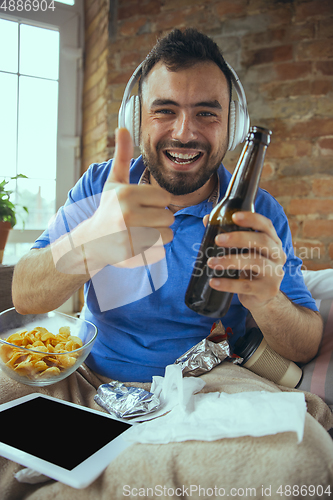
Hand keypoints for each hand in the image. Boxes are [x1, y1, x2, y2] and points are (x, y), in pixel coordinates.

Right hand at [79, 128, 173, 269]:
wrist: (90, 242)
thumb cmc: (107, 209)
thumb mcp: (114, 182)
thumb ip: (122, 156)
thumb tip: (122, 127)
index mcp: (126, 194)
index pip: (166, 199)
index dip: (157, 204)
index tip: (142, 206)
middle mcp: (126, 214)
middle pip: (169, 218)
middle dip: (159, 221)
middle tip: (140, 222)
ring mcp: (129, 237)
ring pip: (167, 235)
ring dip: (158, 236)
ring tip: (140, 233)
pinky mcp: (131, 256)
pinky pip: (160, 252)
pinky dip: (152, 251)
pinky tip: (137, 246)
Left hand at [206, 211, 286, 311]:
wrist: (261, 299)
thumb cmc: (250, 270)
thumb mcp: (244, 252)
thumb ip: (228, 235)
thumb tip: (207, 220)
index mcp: (273, 242)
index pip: (266, 225)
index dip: (252, 219)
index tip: (234, 216)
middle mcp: (277, 255)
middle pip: (262, 241)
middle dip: (239, 238)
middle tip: (218, 239)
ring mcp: (274, 273)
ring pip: (255, 262)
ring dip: (230, 261)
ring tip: (211, 262)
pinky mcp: (266, 290)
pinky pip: (245, 286)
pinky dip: (227, 284)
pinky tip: (213, 282)